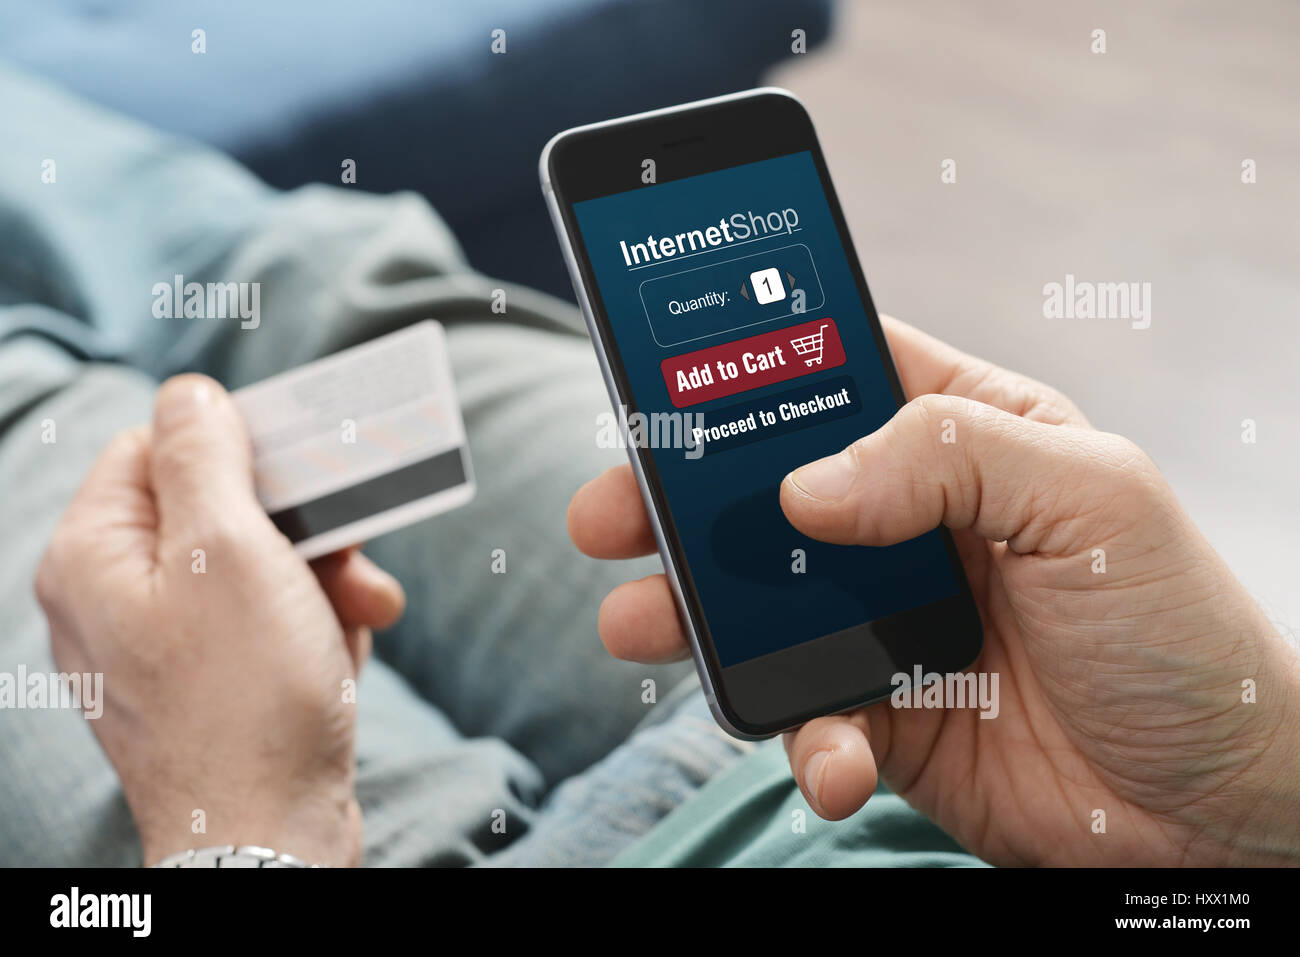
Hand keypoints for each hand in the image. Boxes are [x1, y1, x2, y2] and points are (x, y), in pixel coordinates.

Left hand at [36, 374, 404, 865]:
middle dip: (301, 527)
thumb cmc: (246, 695)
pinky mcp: (207, 687)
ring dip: (323, 580)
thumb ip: (204, 454)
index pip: (157, 447)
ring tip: (362, 614)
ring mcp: (161, 648)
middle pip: (218, 509)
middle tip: (351, 549)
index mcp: (95, 554)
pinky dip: (312, 627)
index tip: (303, 463)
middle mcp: (114, 598)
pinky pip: (265, 624)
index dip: (238, 445)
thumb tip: (190, 391)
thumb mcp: (229, 549)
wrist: (269, 838)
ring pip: (253, 568)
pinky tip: (340, 654)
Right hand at [568, 316, 1299, 865]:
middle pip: (763, 492)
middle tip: (610, 513)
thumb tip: (808, 487)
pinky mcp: (879, 712)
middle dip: (677, 502)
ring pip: (756, 606)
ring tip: (640, 625)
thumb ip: (950, 455)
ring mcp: (883, 620)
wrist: (1212, 802)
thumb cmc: (1181, 628)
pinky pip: (806, 717)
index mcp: (960, 438)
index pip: (833, 372)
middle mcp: (908, 523)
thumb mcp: (1093, 498)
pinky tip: (835, 756)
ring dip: (691, 619)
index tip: (665, 373)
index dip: (748, 364)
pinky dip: (802, 741)